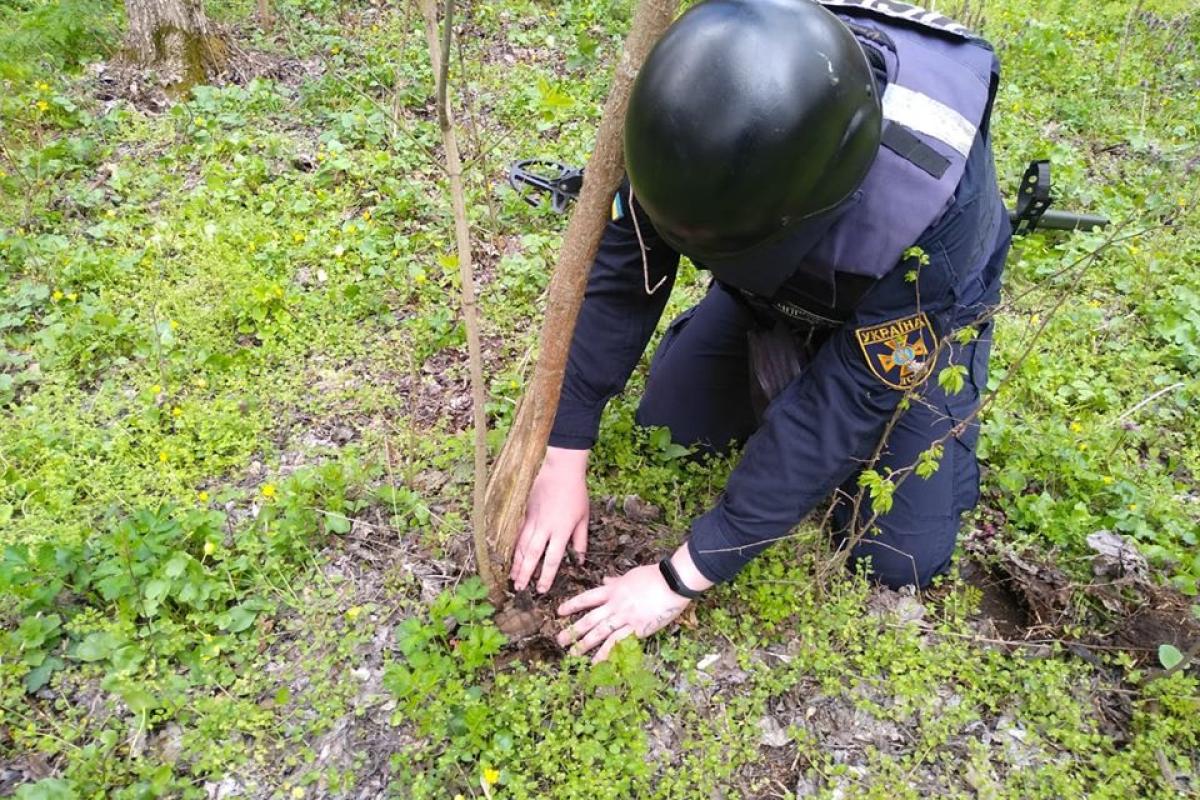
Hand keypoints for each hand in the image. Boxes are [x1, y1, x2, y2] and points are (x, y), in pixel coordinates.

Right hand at [510, 447, 589, 592]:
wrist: (561, 469)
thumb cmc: (576, 493)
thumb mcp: (584, 518)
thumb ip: (580, 541)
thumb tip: (580, 560)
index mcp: (561, 531)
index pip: (552, 559)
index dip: (546, 576)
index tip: (541, 589)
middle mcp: (544, 528)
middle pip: (531, 555)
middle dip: (525, 574)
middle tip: (519, 589)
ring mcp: (532, 519)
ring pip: (521, 545)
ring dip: (516, 563)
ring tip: (512, 577)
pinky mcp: (525, 511)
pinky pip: (517, 532)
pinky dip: (512, 545)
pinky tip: (508, 555)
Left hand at [556, 564, 690, 662]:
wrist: (673, 582)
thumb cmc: (655, 576)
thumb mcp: (631, 575)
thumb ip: (616, 581)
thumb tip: (605, 580)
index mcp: (613, 590)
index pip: (587, 598)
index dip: (572, 605)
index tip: (560, 612)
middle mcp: (615, 605)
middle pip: (589, 619)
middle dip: (573, 630)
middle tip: (559, 640)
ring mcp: (625, 617)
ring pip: (600, 632)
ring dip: (585, 644)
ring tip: (573, 654)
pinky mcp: (637, 628)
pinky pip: (618, 643)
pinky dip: (607, 654)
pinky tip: (598, 663)